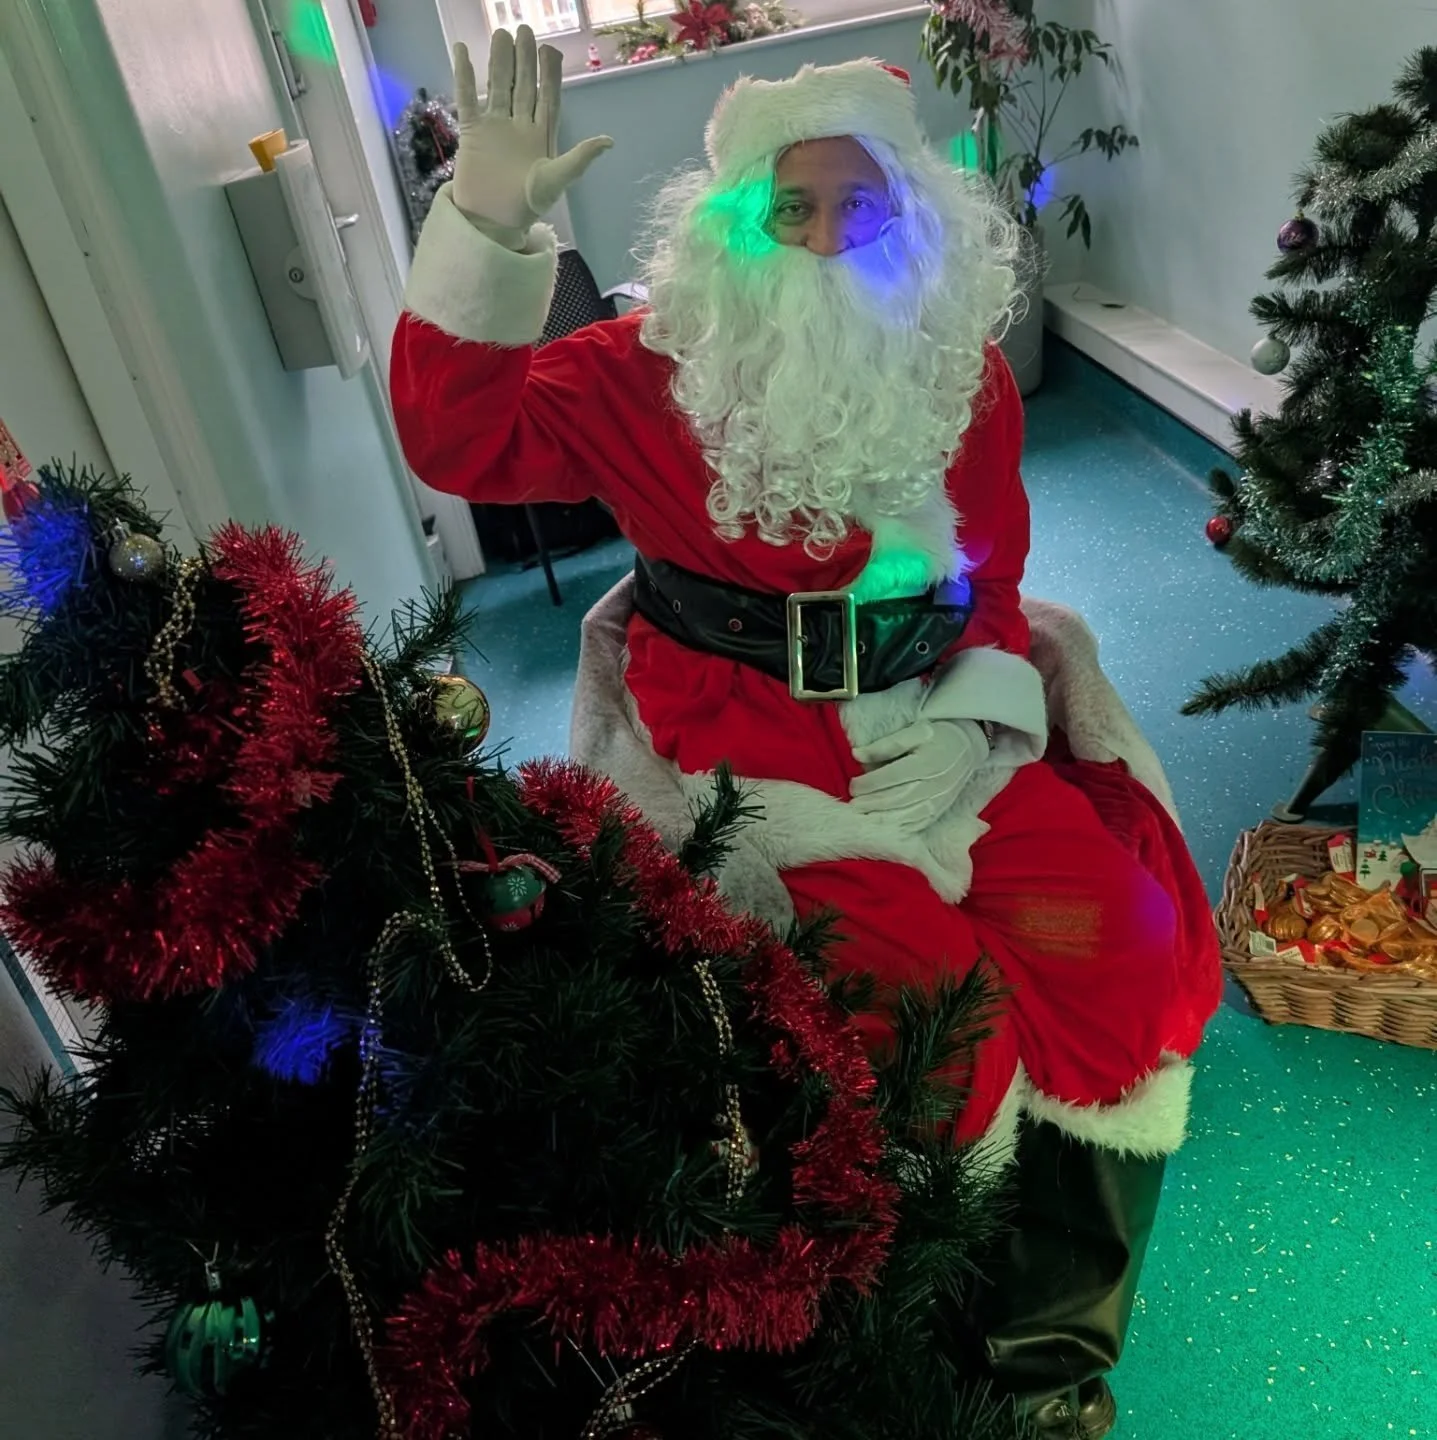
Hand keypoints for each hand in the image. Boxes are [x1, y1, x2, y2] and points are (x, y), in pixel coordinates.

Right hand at [451, 28, 611, 237]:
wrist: (492, 222)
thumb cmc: (526, 205)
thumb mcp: (556, 180)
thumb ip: (579, 158)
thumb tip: (608, 141)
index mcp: (542, 135)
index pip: (547, 97)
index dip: (549, 73)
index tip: (550, 49)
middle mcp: (519, 125)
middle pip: (523, 85)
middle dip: (524, 59)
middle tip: (524, 30)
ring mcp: (495, 126)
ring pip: (498, 86)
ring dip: (499, 61)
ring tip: (500, 35)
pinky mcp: (472, 132)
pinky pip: (467, 98)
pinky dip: (463, 75)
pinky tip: (461, 51)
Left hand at [849, 719, 987, 832]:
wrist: (968, 746)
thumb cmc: (938, 736)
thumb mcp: (914, 731)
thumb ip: (886, 744)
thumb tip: (857, 754)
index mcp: (925, 762)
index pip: (891, 776)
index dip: (869, 783)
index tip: (853, 785)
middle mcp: (933, 784)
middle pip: (896, 798)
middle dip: (871, 804)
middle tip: (852, 806)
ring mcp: (938, 800)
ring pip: (906, 815)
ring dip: (882, 819)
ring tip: (863, 818)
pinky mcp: (939, 810)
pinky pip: (918, 824)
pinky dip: (900, 829)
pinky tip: (884, 828)